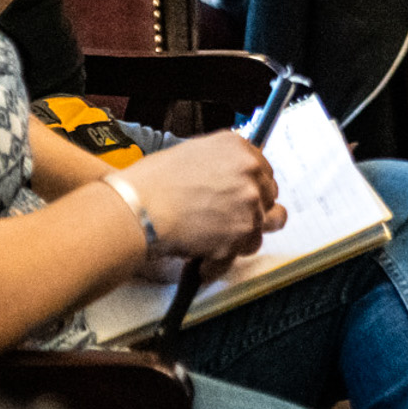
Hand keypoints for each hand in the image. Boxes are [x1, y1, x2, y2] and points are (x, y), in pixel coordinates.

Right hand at [122, 132, 283, 272]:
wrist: (138, 207)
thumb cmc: (152, 182)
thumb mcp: (191, 154)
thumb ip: (221, 164)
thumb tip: (230, 179)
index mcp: (238, 148)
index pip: (264, 170)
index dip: (253, 186)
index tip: (243, 196)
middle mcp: (250, 173)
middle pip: (269, 198)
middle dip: (252, 211)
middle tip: (229, 220)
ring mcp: (249, 204)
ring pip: (261, 228)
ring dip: (241, 236)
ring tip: (216, 242)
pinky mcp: (241, 234)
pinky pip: (241, 252)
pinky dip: (222, 259)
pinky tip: (203, 258)